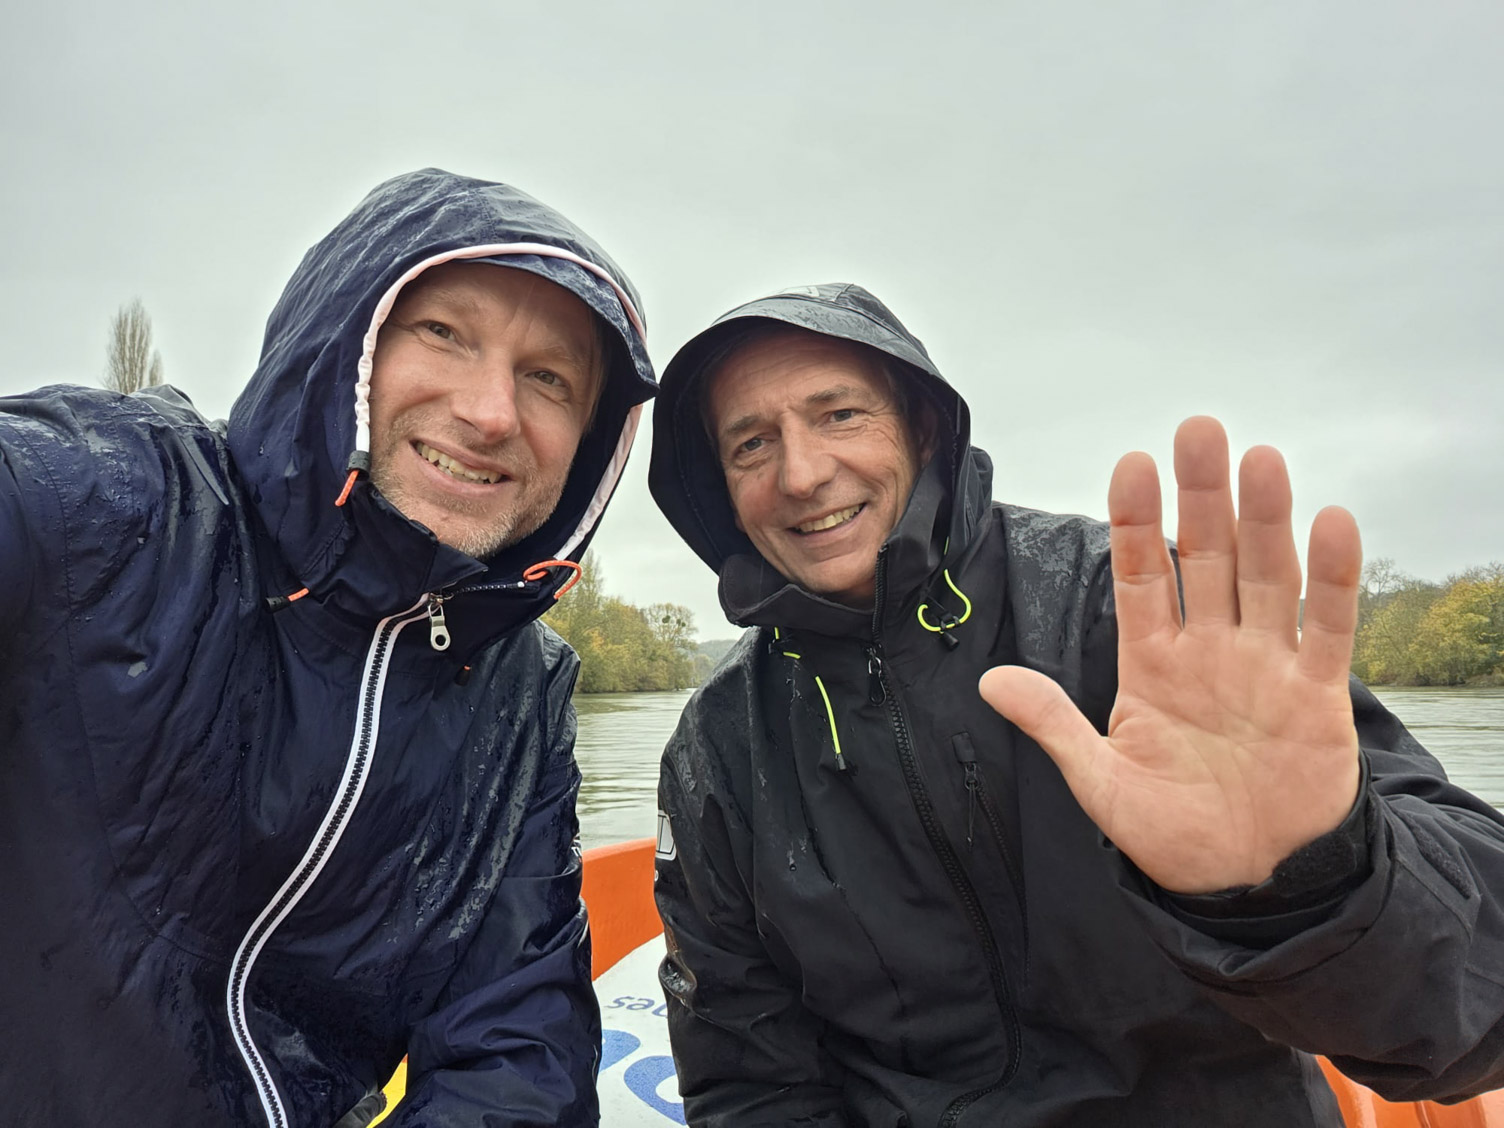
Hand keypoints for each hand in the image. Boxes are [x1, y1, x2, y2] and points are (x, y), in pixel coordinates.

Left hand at [979, 417, 1362, 893]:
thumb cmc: (1169, 833)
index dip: (1137, 521)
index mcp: (1152, 662)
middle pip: (1208, 557)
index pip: (1141, 575)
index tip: (1132, 463)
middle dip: (1202, 497)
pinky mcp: (1317, 694)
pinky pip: (1328, 626)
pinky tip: (1332, 522)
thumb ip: (1055, 725)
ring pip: (1267, 576)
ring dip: (1265, 519)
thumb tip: (989, 682)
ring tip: (1259, 458)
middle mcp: (1210, 649)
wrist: (1244, 881)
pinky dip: (1333, 578)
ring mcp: (1266, 665)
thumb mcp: (1100, 783)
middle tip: (1198, 429)